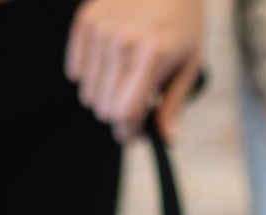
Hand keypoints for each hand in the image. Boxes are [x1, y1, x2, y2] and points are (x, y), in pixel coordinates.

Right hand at [66, 0, 203, 142]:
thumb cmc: (182, 22)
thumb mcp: (190, 64)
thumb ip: (174, 105)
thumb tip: (166, 141)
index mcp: (152, 57)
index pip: (124, 115)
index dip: (129, 131)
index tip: (135, 133)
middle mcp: (122, 43)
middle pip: (104, 109)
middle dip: (119, 115)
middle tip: (133, 104)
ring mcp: (101, 31)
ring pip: (88, 94)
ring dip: (104, 95)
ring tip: (123, 79)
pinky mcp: (86, 21)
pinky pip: (75, 71)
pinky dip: (89, 75)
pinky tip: (108, 63)